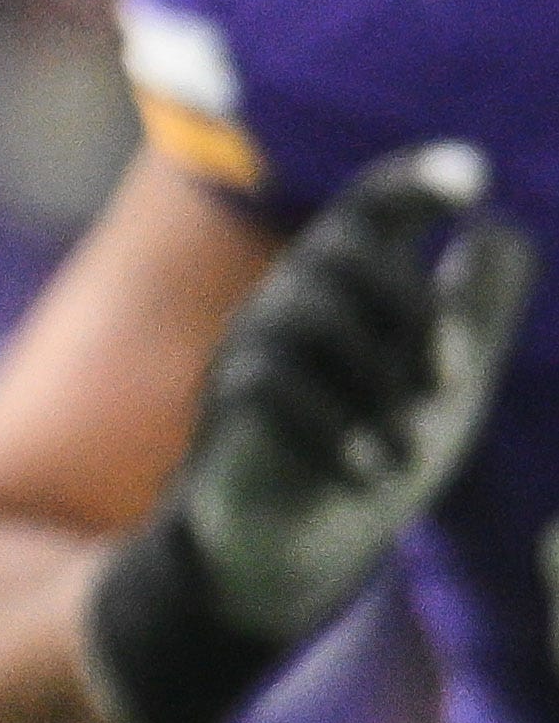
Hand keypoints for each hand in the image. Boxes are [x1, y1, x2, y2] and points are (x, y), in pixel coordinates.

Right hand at [169, 141, 531, 639]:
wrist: (297, 543)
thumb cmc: (374, 446)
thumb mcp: (448, 384)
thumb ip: (478, 309)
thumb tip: (501, 227)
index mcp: (350, 289)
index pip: (372, 208)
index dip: (415, 182)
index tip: (475, 179)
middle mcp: (291, 300)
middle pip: (340, 252)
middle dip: (410, 309)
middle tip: (454, 380)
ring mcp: (247, 350)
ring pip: (304, 318)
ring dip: (376, 382)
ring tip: (413, 450)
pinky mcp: (222, 408)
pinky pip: (269, 388)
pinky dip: (333, 428)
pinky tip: (373, 472)